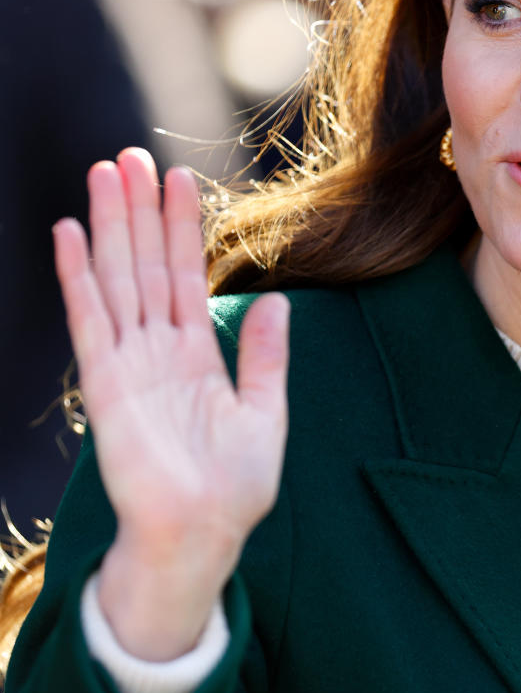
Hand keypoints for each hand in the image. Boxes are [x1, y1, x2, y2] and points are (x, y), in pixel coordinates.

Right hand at [53, 149, 289, 658]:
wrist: (201, 535)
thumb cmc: (233, 487)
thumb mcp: (264, 413)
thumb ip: (266, 356)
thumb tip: (277, 300)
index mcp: (196, 354)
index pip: (185, 275)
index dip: (181, 227)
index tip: (178, 179)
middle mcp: (159, 350)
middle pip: (147, 265)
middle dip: (139, 211)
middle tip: (130, 156)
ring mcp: (130, 363)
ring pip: (118, 279)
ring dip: (111, 226)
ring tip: (104, 174)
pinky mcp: (107, 384)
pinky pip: (90, 319)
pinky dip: (79, 276)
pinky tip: (71, 234)